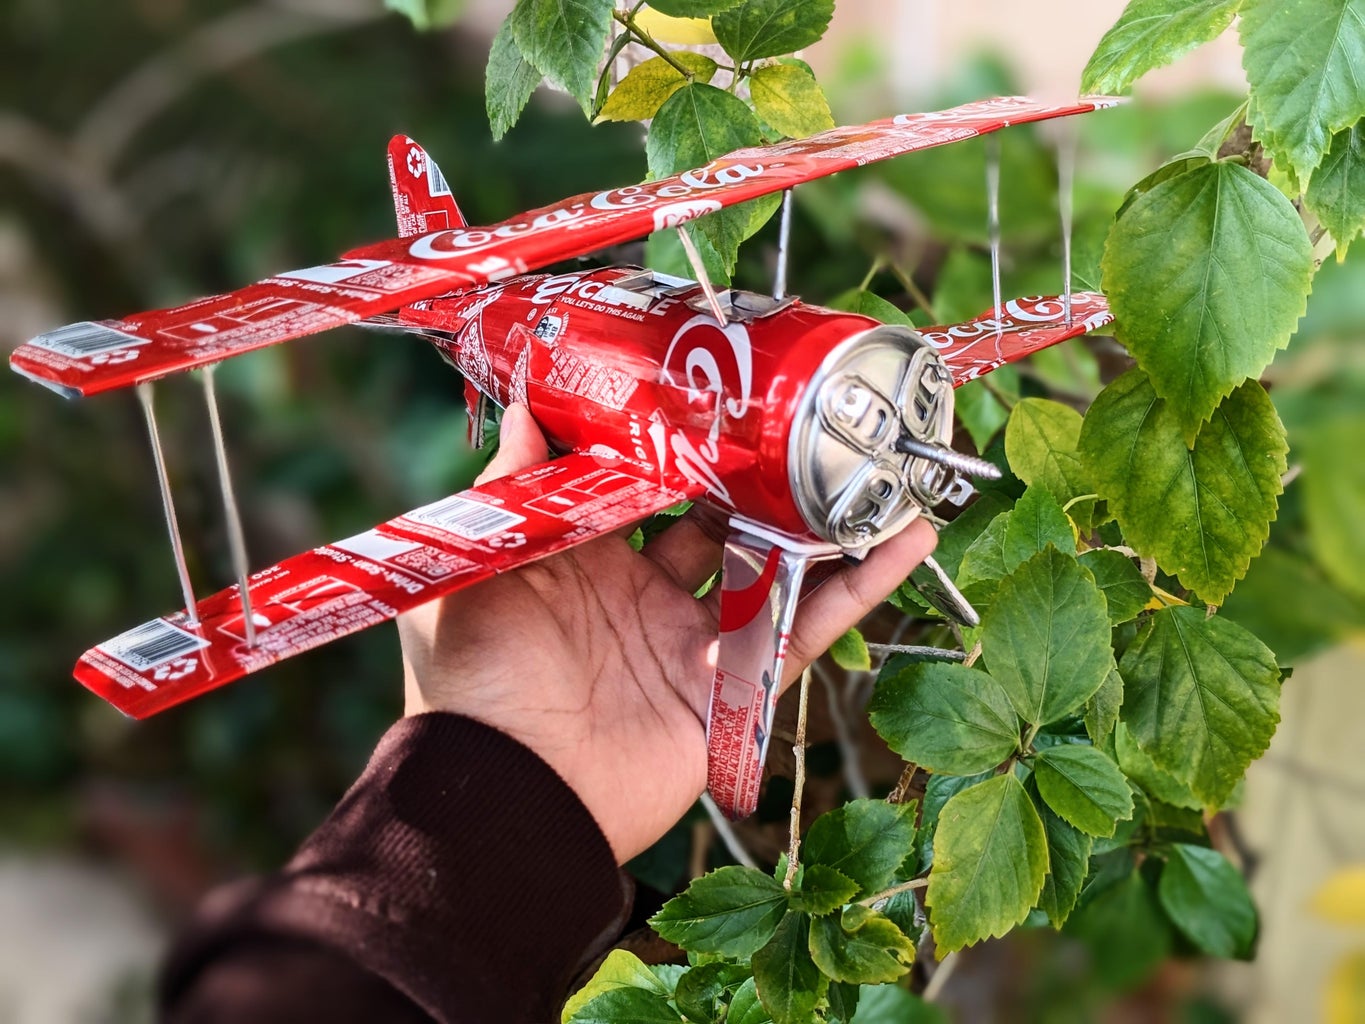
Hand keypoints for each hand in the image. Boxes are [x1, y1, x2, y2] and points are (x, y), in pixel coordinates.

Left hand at [398, 404, 936, 861]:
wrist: (506, 796)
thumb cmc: (472, 685)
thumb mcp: (477, 572)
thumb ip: (510, 489)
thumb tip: (532, 403)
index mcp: (583, 560)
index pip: (640, 482)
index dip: (675, 437)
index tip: (715, 381)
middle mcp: (642, 593)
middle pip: (718, 515)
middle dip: (757, 470)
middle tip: (801, 411)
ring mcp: (692, 639)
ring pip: (775, 565)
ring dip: (825, 519)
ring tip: (872, 462)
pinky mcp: (734, 687)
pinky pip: (808, 629)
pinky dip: (860, 589)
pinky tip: (907, 539)